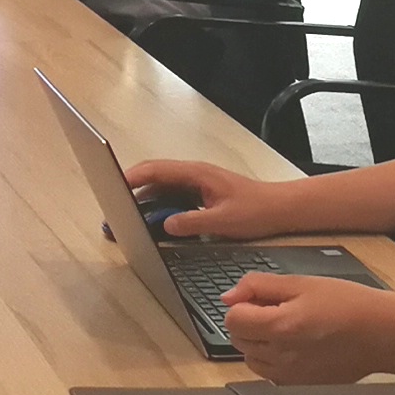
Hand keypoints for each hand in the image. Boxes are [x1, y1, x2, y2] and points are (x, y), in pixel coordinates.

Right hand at [120, 158, 284, 239]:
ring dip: (145, 197)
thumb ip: (192, 222)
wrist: (281, 207)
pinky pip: (173, 194)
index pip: (157, 170)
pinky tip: (152, 218)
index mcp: (197, 174)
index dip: (133, 176)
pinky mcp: (201, 192)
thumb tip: (165, 225)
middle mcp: (194, 173)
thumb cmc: (257, 210)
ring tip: (127, 213)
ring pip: (163, 185)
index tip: (114, 185)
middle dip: (132, 186)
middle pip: (155, 174)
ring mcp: (197, 182)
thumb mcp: (223, 221)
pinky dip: (159, 203)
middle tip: (114, 204)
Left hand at [219, 273, 394, 384]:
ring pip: (251, 359)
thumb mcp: (302, 283)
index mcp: (279, 327)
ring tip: (288, 329)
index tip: (260, 300)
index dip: (242, 305)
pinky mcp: (300, 386)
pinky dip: (273, 360)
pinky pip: (270, 374)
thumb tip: (228, 296)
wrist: (382, 333)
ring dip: (259, 343)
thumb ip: (258, 286)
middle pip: (238, 340)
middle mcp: (280, 356)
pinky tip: (296, 347)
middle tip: (278, 310)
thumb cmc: (348, 304)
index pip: (232, 320)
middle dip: (249, 323)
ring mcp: (289, 376)